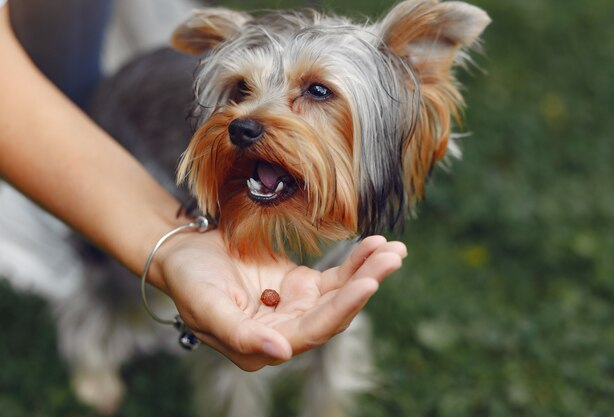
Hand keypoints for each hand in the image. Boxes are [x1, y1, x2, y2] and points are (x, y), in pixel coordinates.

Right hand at [155, 231, 406, 370]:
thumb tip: (280, 354)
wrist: (185, 251)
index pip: (312, 331)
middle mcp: (286, 332)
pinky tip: (376, 245)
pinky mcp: (302, 286)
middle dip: (366, 284)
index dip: (342, 309)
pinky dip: (356, 262)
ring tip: (393, 250)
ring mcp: (297, 307)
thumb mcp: (207, 307)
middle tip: (392, 258)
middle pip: (336, 313)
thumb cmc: (188, 280)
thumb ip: (240, 334)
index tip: (368, 283)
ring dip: (369, 272)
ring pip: (342, 294)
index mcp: (263, 346)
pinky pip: (336, 277)